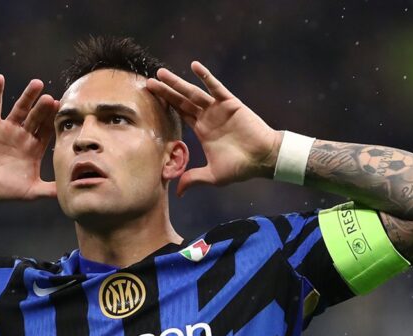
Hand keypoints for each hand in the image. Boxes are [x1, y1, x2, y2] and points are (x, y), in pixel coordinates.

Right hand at [0, 75, 58, 200]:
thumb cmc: (2, 192)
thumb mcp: (29, 192)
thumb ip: (48, 190)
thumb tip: (69, 192)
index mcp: (34, 148)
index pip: (48, 131)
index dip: (54, 122)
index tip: (62, 114)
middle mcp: (23, 136)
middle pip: (36, 118)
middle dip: (43, 109)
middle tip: (50, 99)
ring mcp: (7, 129)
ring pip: (20, 108)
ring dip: (27, 96)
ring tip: (37, 83)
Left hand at [146, 61, 280, 195]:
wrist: (263, 158)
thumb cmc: (240, 167)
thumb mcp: (213, 175)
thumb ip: (194, 178)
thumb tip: (178, 192)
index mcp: (202, 130)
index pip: (180, 113)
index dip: (165, 105)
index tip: (150, 98)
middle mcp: (207, 117)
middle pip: (181, 100)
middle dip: (165, 91)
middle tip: (148, 81)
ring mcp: (217, 108)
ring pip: (193, 92)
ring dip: (178, 82)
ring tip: (162, 72)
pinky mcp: (230, 103)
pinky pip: (216, 87)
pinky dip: (206, 76)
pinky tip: (194, 66)